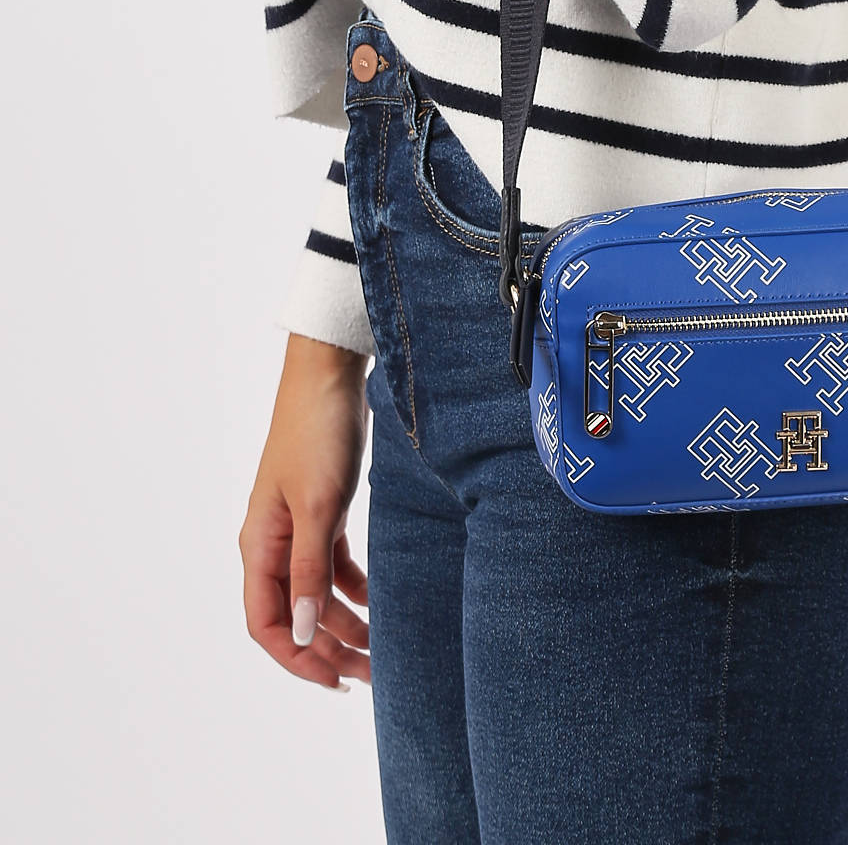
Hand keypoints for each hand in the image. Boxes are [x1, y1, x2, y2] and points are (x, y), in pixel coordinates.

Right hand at [239, 333, 371, 691]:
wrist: (330, 376)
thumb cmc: (318, 434)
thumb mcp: (318, 506)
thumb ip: (309, 570)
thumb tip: (302, 633)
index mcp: (259, 545)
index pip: (267, 623)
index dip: (297, 658)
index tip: (335, 681)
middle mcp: (273, 542)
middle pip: (294, 615)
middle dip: (327, 648)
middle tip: (369, 674)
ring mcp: (298, 527)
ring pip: (316, 593)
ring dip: (344, 623)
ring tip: (379, 649)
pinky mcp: (323, 510)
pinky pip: (332, 565)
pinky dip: (353, 588)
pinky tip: (377, 603)